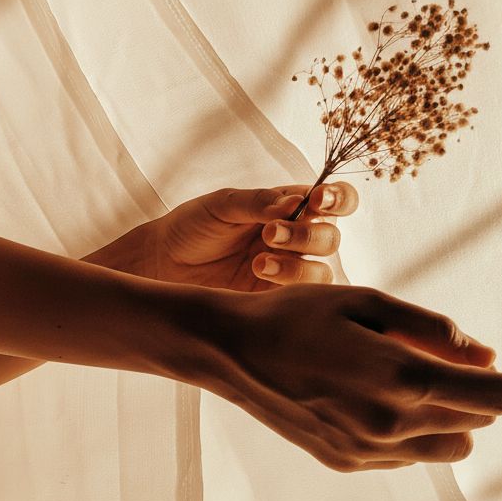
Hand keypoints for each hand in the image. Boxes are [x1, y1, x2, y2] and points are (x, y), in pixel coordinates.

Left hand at [90, 183, 358, 290]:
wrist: (163, 264)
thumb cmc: (194, 226)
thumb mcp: (222, 205)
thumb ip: (258, 202)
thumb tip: (296, 201)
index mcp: (290, 208)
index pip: (335, 201)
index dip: (338, 198)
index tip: (318, 199)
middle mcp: (297, 240)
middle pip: (330, 238)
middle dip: (304, 235)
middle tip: (269, 233)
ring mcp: (290, 272)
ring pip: (321, 272)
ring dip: (296, 267)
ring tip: (258, 264)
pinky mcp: (278, 301)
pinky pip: (303, 300)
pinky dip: (288, 289)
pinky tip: (259, 277)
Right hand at [185, 284, 501, 471]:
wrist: (231, 352)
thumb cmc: (299, 313)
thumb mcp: (370, 304)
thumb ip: (433, 331)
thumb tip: (488, 355)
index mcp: (403, 380)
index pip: (500, 396)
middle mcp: (392, 426)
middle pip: (478, 421)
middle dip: (483, 390)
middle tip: (451, 353)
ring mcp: (369, 450)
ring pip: (449, 443)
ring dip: (450, 412)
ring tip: (404, 372)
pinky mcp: (349, 461)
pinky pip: (408, 451)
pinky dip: (411, 424)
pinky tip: (369, 392)